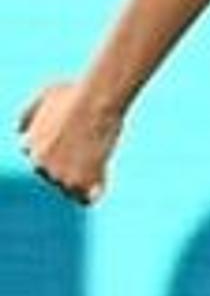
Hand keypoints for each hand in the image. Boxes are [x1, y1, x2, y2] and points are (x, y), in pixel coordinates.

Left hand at [20, 77, 117, 204]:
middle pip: (54, 178)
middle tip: (88, 153)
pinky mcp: (83, 182)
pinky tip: (103, 182)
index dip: (59, 154)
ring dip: (83, 183)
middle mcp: (40, 165)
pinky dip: (94, 195)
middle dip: (69, 170)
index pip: (40, 161)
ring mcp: (61, 175)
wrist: (96, 102)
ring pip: (70, 190)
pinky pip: (86, 200)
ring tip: (98, 166)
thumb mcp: (44, 97)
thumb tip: (21, 130)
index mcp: (29, 147)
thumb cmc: (74, 95)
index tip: (73, 146)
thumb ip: (29, 115)